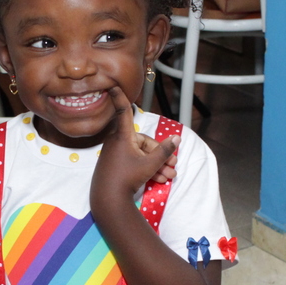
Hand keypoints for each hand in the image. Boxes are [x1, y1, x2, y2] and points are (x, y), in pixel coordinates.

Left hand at [92, 87, 179, 203]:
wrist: (108, 200)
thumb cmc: (128, 178)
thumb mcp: (150, 164)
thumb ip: (164, 151)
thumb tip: (176, 138)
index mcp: (123, 136)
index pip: (123, 111)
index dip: (119, 96)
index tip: (111, 84)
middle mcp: (118, 142)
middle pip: (143, 141)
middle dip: (160, 153)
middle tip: (174, 164)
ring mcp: (115, 155)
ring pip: (141, 154)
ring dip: (157, 164)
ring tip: (170, 176)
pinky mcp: (115, 166)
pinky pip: (134, 162)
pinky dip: (147, 169)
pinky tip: (160, 179)